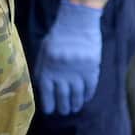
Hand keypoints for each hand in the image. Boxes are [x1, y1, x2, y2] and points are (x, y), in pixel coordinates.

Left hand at [34, 0, 101, 115]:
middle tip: (64, 112)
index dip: (49, 104)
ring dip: (76, 104)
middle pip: (62, 96)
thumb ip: (43, 69)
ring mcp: (77, 71)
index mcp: (47, 68)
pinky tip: (86, 99)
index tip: (50, 111)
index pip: (46, 93)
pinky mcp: (91, 68)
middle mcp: (61, 72)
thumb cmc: (57, 37)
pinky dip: (88, 95)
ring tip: (74, 109)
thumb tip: (44, 89)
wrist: (77, 23)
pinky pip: (90, 87)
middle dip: (63, 107)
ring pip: (77, 94)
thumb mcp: (44, 52)